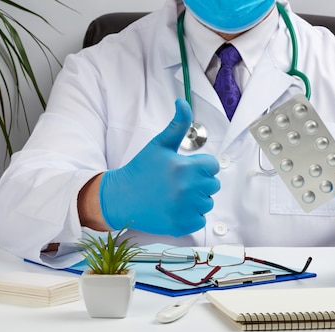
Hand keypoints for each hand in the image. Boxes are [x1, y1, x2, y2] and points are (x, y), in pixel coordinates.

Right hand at [99, 99, 220, 235]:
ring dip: (196, 200)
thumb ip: (177, 125)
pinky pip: (200, 220)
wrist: (121, 198)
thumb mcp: (159, 145)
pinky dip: (191, 216)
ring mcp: (185, 209)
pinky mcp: (181, 225)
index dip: (200, 166)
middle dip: (200, 182)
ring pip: (207, 203)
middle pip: (213, 185)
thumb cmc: (141, 170)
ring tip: (175, 195)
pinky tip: (175, 208)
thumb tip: (182, 102)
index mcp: (185, 167)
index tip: (185, 168)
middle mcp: (188, 189)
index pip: (213, 166)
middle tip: (179, 182)